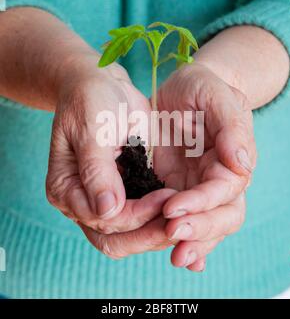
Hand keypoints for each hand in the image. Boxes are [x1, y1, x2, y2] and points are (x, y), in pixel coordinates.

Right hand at [46, 58, 175, 251]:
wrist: (103, 87)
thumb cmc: (91, 101)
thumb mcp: (91, 130)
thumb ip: (96, 171)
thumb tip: (106, 210)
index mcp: (66, 189)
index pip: (102, 219)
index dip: (134, 216)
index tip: (164, 199)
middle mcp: (83, 203)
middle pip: (114, 239)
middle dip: (148, 234)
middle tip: (181, 221)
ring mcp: (104, 202)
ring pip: (130, 236)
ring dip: (157, 232)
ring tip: (187, 219)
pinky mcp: (125, 194)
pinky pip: (143, 220)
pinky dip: (161, 221)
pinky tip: (183, 213)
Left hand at [154, 63, 256, 270]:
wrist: (180, 91)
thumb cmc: (200, 88)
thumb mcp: (215, 94)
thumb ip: (231, 125)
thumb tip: (243, 163)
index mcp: (231, 159)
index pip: (225, 190)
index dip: (202, 203)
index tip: (173, 210)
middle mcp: (217, 180)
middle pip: (221, 216)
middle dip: (200, 230)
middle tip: (173, 238)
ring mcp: (197, 187)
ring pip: (205, 224)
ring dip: (193, 243)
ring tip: (176, 258)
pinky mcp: (175, 189)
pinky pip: (183, 218)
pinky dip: (184, 240)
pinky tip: (177, 257)